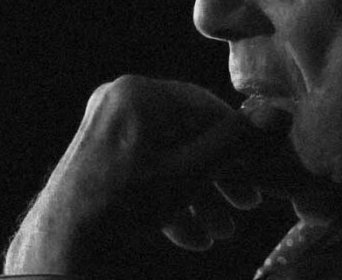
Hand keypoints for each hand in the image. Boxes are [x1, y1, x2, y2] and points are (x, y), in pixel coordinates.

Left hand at [3, 75, 282, 274]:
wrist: (61, 247)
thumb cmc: (125, 207)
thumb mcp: (190, 174)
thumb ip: (235, 143)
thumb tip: (280, 114)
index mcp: (140, 93)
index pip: (207, 109)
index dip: (240, 145)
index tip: (262, 178)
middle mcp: (119, 101)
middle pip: (188, 134)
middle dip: (219, 176)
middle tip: (246, 205)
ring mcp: (105, 128)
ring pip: (168, 157)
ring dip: (199, 194)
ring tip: (220, 232)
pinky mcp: (97, 157)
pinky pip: (144, 171)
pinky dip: (169, 199)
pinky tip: (189, 237)